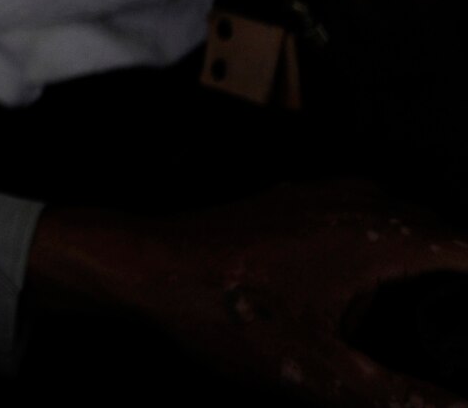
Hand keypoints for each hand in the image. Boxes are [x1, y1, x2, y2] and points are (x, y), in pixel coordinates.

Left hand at [29, 180, 467, 404]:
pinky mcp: (285, 200)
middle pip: (435, 224)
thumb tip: (459, 407)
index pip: (462, 247)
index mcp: (373, 240)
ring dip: (423, 239)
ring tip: (438, 282)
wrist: (145, 267)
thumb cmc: (228, 316)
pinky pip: (355, 204)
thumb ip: (399, 395)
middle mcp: (352, 204)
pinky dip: (382, 228)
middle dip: (458, 257)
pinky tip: (370, 262)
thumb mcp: (320, 374)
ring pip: (395, 209)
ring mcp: (314, 195)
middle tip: (463, 297)